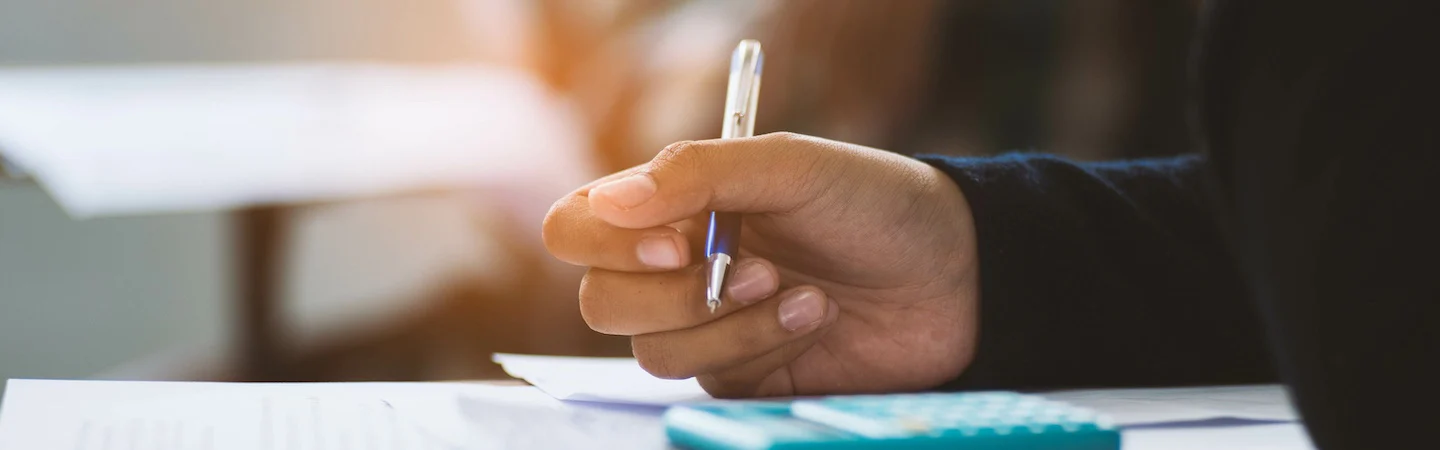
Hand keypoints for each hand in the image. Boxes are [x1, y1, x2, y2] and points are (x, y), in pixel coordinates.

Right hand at [542, 132, 978, 396]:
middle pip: (600, 303)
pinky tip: (817, 316)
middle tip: (754, 267)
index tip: (676, 241)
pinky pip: (712, 381)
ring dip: (732, 323)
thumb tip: (608, 202)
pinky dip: (763, 347)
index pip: (576, 228)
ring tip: (804, 293)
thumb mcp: (788, 167)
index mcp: (670, 207)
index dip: (605, 243)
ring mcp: (705, 327)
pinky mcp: (742, 376)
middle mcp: (674, 268)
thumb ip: (695, 174)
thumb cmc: (871, 203)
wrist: (954, 272)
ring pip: (655, 352)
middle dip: (675, 295)